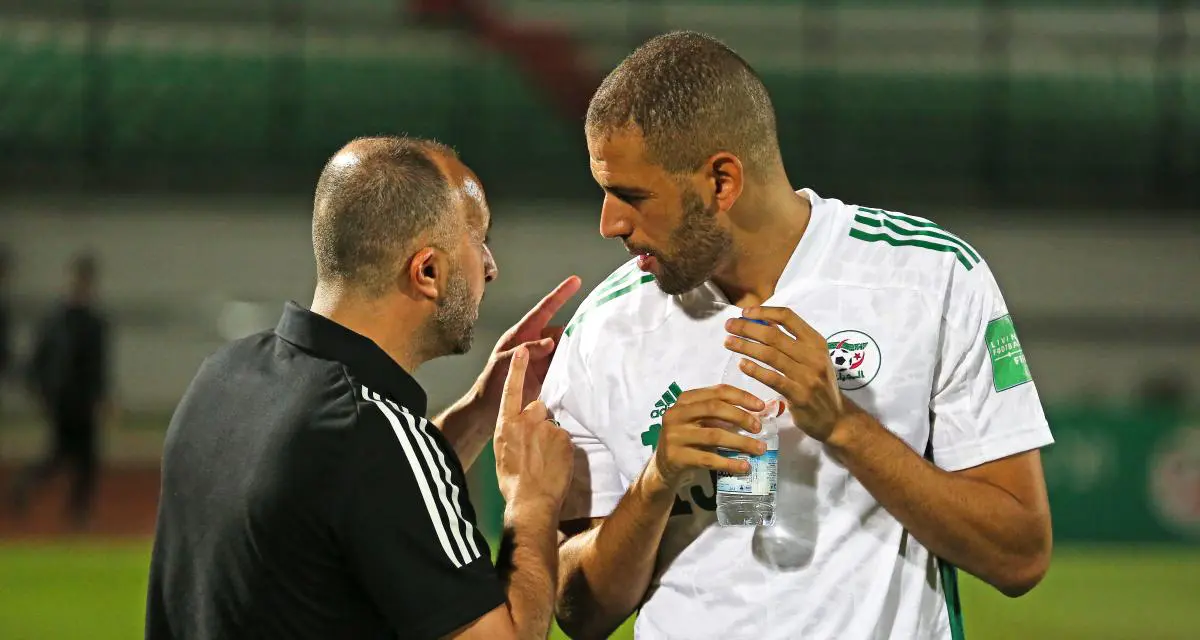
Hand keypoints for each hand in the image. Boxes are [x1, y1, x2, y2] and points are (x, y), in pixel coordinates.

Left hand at [476, 275, 581, 412]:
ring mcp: (543, 360)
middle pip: (560, 331)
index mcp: (522, 334)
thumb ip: (526, 351)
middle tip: (591, 333)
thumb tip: (551, 342)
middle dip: (574, 331)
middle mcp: (535, 344)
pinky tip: (585, 367)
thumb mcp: (504, 363)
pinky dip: (573, 366)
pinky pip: (565, 366)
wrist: (488, 413)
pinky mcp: (548, 376)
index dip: (560, 295)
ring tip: (591, 351)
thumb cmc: (491, 384)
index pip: (544, 310)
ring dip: (575, 350)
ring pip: (565, 349)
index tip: (576, 281)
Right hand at [494, 347, 574, 508]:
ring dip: (550, 437)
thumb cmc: (512, 481)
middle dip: (539, 420)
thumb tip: (519, 429)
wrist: (530, 500)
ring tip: (545, 460)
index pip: (511, 390)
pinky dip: (561, 448)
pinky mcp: (564, 438)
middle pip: (538, 407)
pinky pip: (564, 438)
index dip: (517, 370)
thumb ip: (511, 433)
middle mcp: (527, 421)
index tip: (522, 350)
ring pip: (552, 426)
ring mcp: (547, 428)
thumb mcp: (502, 452)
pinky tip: (555, 464)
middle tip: (536, 445)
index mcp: (506, 424)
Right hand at [647, 385, 766, 492]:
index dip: (741, 396)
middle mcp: (676, 414)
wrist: (663, 467)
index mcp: (685, 400)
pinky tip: (744, 466)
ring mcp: (674, 436)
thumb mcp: (699, 421)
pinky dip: (729, 462)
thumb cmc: (689, 439)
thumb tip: (758, 414)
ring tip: (759, 448)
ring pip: (714, 435)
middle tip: (759, 427)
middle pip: (714, 409)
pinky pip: (708, 459)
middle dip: (741, 417)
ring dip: (741, 442)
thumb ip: (720, 414)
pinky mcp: (676, 457)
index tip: (761, 406)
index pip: (717, 392)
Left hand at [723, 307, 850, 441]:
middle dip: (747, 328)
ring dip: (746, 346)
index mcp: (816, 342)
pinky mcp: (799, 395)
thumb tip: (761, 322)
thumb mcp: (811, 358)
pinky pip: (773, 379)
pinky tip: (741, 364)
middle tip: (728, 326)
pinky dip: (755, 370)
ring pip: (771, 355)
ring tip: (728, 342)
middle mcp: (813, 356)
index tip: (744, 312)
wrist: (835, 418)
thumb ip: (790, 341)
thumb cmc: (818, 384)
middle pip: (774, 335)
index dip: (764, 312)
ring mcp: (807, 376)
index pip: (788, 317)